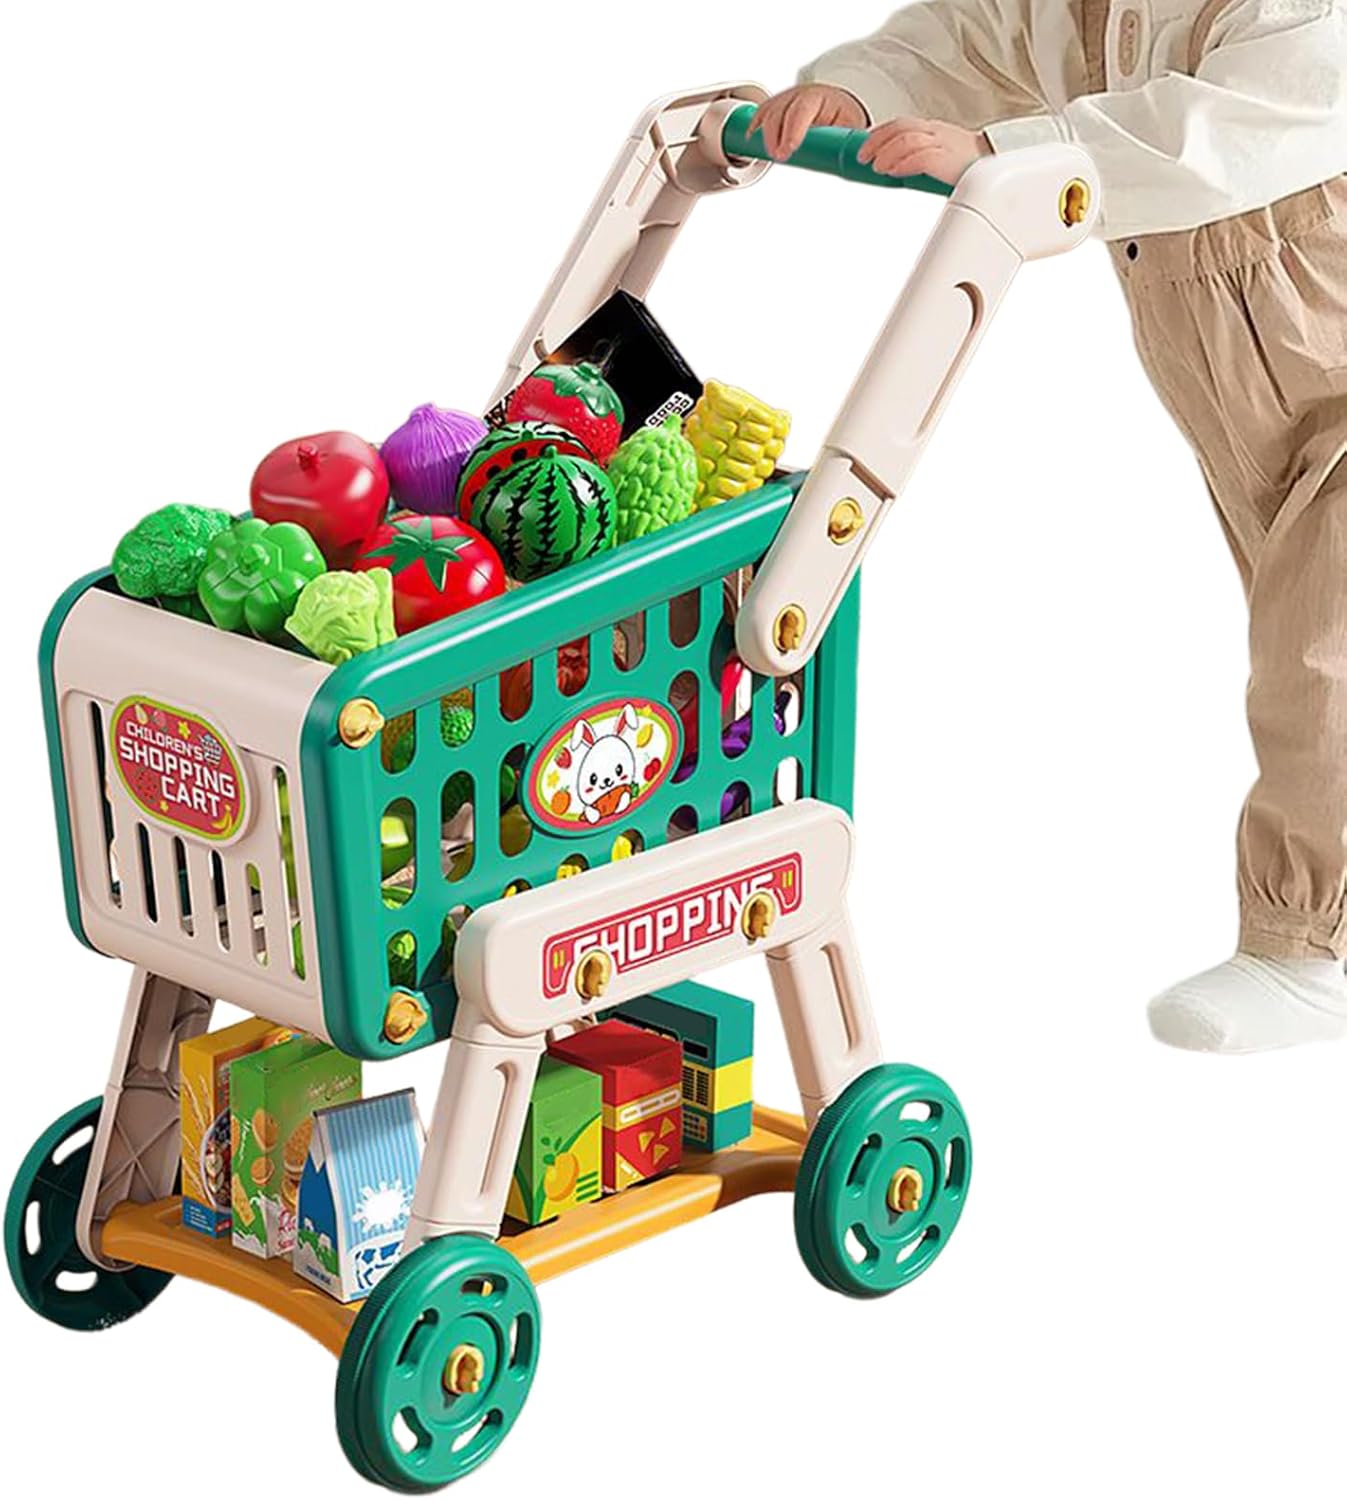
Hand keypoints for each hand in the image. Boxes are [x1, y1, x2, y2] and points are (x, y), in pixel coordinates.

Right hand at [749, 84, 867, 161]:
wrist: (840, 104)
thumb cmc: (844, 118)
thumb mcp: (849, 128)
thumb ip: (844, 141)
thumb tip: (849, 160)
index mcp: (821, 97)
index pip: (802, 109)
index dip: (793, 129)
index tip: (790, 148)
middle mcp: (801, 94)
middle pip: (780, 110)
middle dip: (776, 135)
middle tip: (779, 156)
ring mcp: (787, 98)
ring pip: (769, 111)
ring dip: (765, 134)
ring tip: (768, 153)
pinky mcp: (778, 105)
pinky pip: (763, 112)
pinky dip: (756, 125)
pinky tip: (753, 139)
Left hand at [858, 118, 990, 183]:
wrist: (1004, 168)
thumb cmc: (978, 169)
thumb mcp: (947, 159)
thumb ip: (926, 161)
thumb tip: (904, 174)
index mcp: (938, 131)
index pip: (904, 124)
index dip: (881, 133)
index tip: (866, 146)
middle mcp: (939, 133)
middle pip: (901, 127)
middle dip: (876, 141)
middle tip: (862, 157)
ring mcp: (945, 144)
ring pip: (906, 139)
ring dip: (885, 153)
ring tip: (876, 167)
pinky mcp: (949, 159)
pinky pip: (920, 156)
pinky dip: (902, 163)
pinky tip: (893, 172)